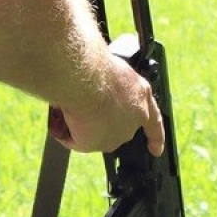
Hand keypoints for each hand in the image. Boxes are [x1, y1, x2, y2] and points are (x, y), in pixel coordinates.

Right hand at [48, 47, 165, 156]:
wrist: (86, 79)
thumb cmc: (97, 66)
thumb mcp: (110, 70)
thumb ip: (109, 84)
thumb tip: (94, 91)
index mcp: (141, 95)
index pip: (154, 120)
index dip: (155, 137)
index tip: (156, 151)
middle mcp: (133, 118)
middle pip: (117, 127)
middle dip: (101, 122)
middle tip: (82, 107)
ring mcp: (116, 133)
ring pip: (95, 134)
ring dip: (80, 125)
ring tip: (66, 107)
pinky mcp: (96, 143)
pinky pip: (77, 141)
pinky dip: (67, 134)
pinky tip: (60, 119)